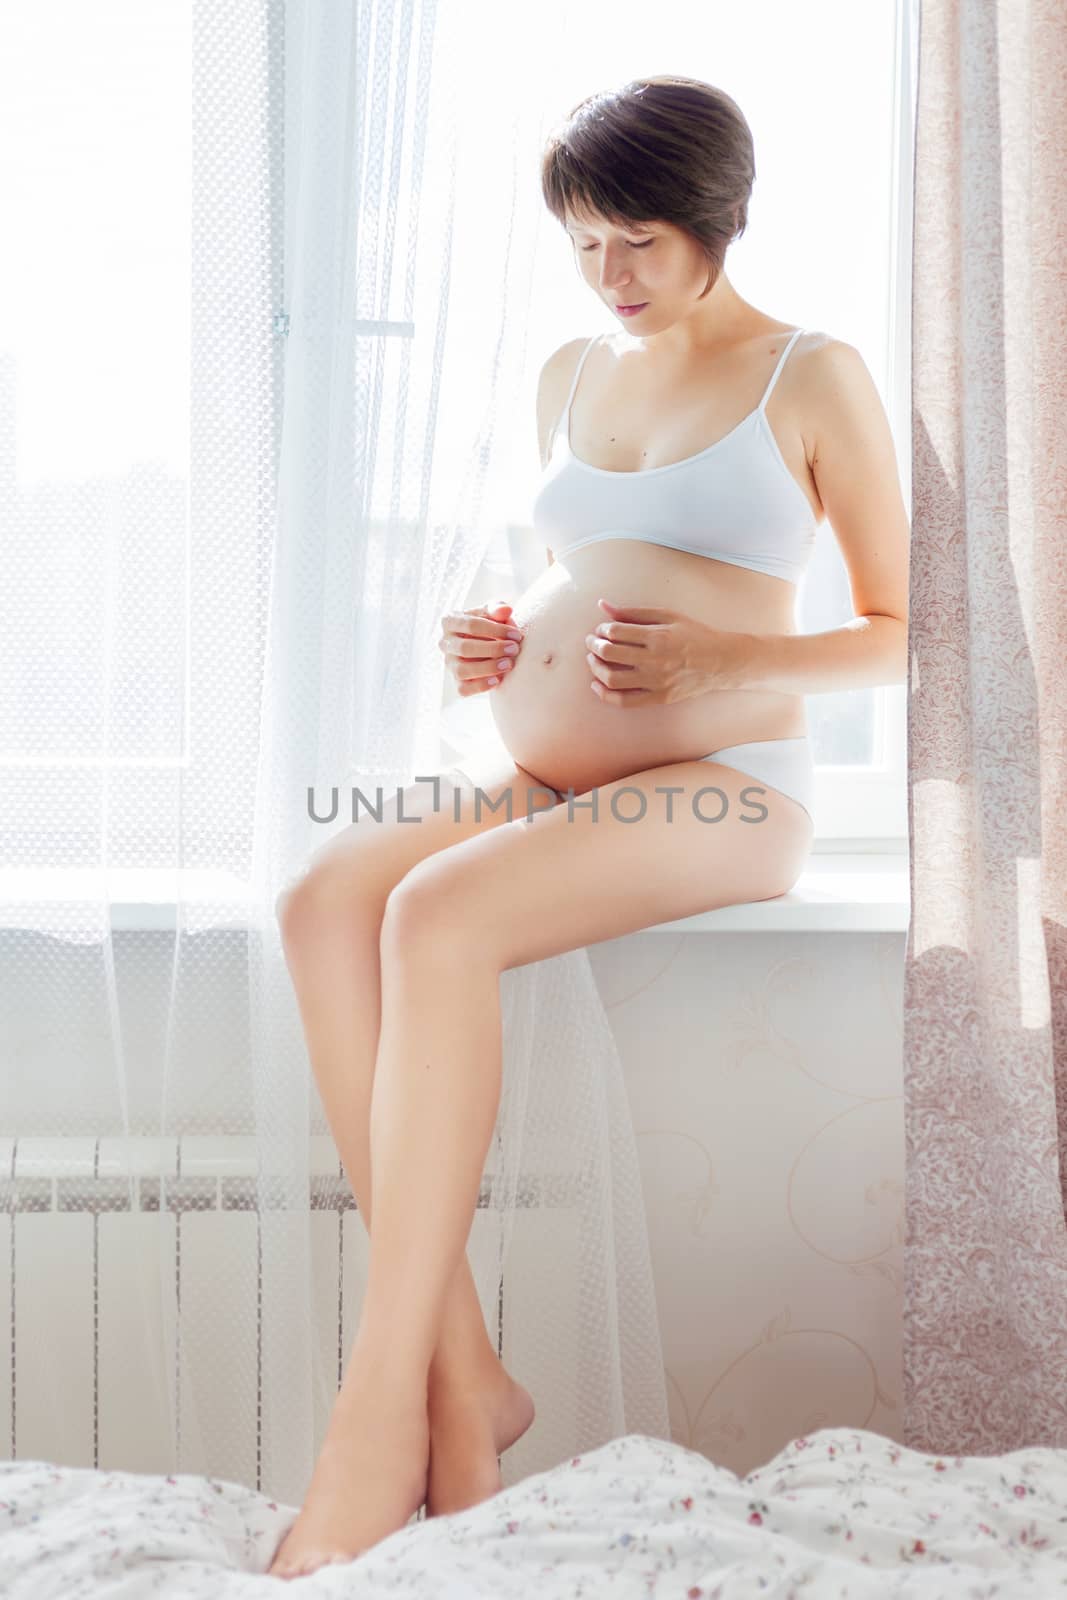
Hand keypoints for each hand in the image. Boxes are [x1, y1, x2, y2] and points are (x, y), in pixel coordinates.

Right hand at [438, 600, 525, 695]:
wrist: (488, 644)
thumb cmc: (490, 624)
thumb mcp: (493, 612)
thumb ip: (498, 608)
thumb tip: (506, 610)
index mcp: (450, 621)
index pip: (470, 625)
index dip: (496, 630)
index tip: (516, 635)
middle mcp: (445, 643)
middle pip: (465, 648)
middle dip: (493, 649)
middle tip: (514, 649)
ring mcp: (449, 664)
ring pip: (462, 671)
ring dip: (488, 668)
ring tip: (509, 664)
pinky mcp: (457, 682)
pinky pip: (464, 689)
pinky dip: (481, 686)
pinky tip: (498, 680)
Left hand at [585, 597, 753, 706]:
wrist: (720, 662)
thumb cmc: (694, 635)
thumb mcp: (667, 616)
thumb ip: (634, 612)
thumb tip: (604, 606)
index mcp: (658, 637)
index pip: (616, 633)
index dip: (602, 630)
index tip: (601, 629)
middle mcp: (655, 661)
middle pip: (609, 654)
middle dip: (594, 646)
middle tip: (592, 642)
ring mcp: (656, 682)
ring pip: (612, 679)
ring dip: (595, 668)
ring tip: (594, 659)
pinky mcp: (658, 698)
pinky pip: (624, 701)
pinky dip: (605, 694)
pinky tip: (597, 684)